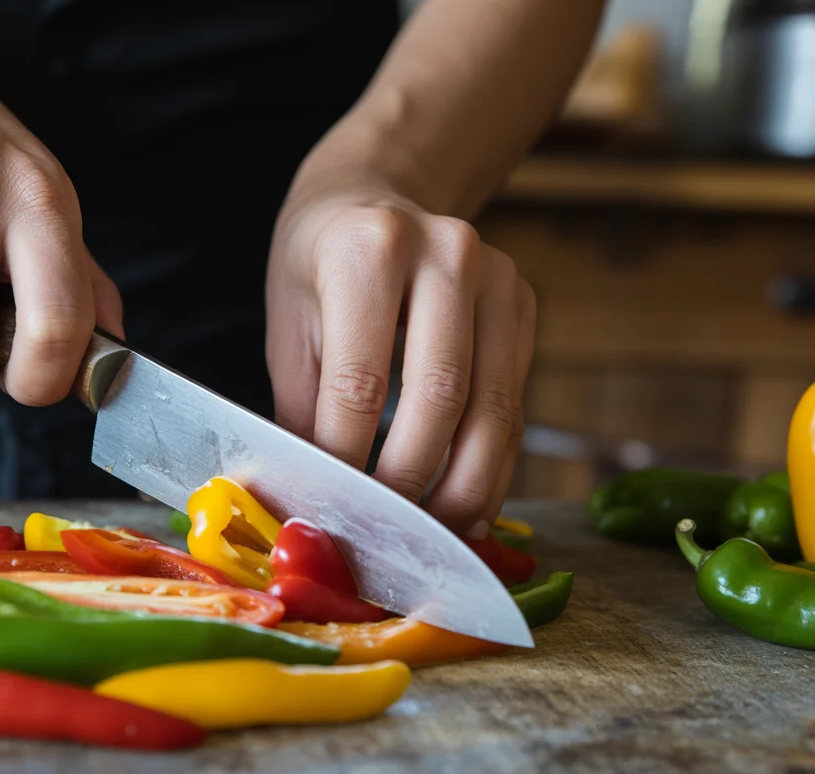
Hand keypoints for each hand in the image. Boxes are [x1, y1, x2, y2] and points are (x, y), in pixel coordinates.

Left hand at [266, 183, 534, 538]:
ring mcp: (497, 277)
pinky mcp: (524, 305)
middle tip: (387, 531)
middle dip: (412, 479)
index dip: (346, 457)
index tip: (335, 508)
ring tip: (435, 534)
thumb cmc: (318, 267)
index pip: (360, 380)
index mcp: (368, 249)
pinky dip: (493, 463)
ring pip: (492, 407)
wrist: (372, 198)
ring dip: (464, 485)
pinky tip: (469, 502)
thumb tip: (319, 495)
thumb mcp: (289, 326)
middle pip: (441, 395)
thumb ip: (305, 407)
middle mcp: (446, 253)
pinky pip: (514, 403)